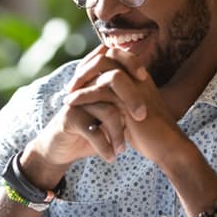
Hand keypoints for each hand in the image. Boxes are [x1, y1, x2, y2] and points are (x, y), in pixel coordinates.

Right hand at [19, 46, 148, 187]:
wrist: (62, 148)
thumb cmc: (91, 131)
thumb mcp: (110, 117)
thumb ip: (125, 105)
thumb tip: (155, 99)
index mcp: (96, 82)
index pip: (114, 60)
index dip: (130, 62)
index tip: (145, 77)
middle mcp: (86, 88)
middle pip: (113, 82)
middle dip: (132, 100)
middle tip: (141, 118)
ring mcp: (77, 102)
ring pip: (107, 111)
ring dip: (118, 133)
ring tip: (123, 150)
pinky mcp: (69, 118)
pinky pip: (93, 130)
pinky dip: (105, 146)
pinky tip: (111, 157)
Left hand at [63, 47, 186, 165]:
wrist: (166, 148)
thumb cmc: (148, 133)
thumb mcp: (129, 111)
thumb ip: (116, 99)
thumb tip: (97, 93)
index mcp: (139, 75)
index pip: (113, 54)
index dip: (93, 62)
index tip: (79, 78)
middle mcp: (138, 76)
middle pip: (107, 54)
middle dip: (86, 66)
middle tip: (72, 84)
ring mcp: (135, 85)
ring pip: (103, 67)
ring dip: (82, 78)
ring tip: (68, 93)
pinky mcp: (130, 100)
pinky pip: (101, 89)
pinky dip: (83, 94)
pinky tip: (71, 103)